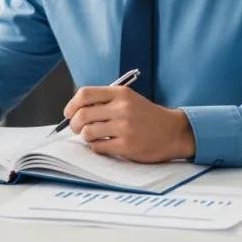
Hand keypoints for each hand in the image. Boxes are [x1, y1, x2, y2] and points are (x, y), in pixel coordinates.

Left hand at [63, 87, 195, 162]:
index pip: (85, 94)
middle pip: (82, 114)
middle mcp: (122, 108)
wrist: (174, 132)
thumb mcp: (129, 100)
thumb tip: (75, 111)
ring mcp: (124, 127)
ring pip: (88, 132)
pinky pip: (98, 147)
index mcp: (120, 93)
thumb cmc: (147, 116)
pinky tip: (105, 145)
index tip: (68, 113)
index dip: (72, 105)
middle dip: (74, 125)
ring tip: (94, 137)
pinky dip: (97, 147)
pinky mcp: (127, 146)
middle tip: (77, 129)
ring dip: (86, 137)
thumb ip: (105, 102)